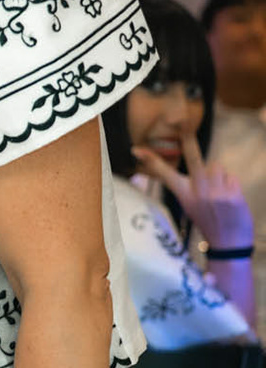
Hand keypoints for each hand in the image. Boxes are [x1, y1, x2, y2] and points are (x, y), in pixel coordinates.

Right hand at [134, 137, 255, 249]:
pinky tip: (231, 198)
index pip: (164, 174)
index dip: (150, 160)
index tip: (135, 149)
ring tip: (220, 190)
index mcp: (183, 195)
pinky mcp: (232, 195)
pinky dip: (232, 185)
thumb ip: (192, 187)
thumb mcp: (191, 206)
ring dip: (220, 174)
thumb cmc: (210, 222)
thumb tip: (205, 166)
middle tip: (183, 123)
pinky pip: (231, 177)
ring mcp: (214, 193)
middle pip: (192, 159)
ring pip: (217, 166)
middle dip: (188, 140)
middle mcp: (197, 192)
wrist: (228, 243)